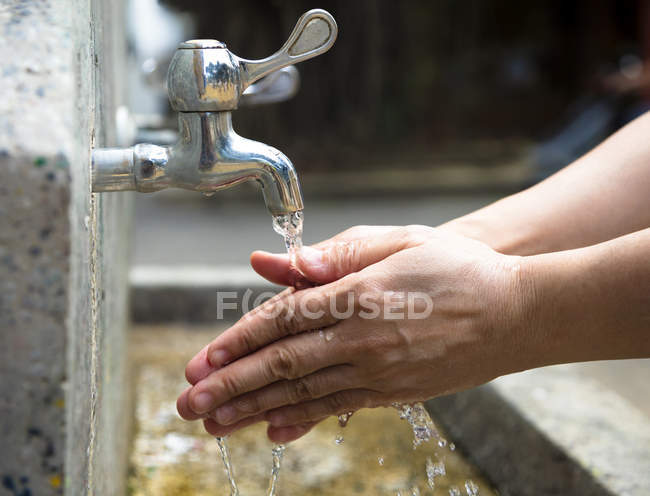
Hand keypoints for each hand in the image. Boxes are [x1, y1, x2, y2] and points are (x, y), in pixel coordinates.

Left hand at [177, 226, 529, 442]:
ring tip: (214, 425)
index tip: (202, 361)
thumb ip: (333, 256)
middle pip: (282, 364)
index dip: (237, 341)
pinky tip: (273, 431)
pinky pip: (339, 407)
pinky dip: (302, 420)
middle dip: (229, 386)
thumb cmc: (456, 268)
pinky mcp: (395, 392)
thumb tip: (275, 261)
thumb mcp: (396, 243)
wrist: (516, 312)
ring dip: (253, 409)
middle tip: (187, 406)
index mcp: (360, 295)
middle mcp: (364, 340)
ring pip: (303, 393)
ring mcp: (380, 372)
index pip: (283, 320)